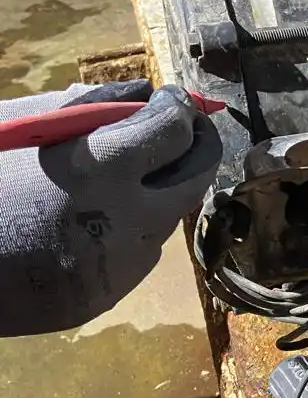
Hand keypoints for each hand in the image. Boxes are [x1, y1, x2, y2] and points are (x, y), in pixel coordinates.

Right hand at [0, 81, 221, 334]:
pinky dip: (130, 232)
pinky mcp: (103, 299)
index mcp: (96, 168)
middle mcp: (121, 221)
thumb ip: (88, 107)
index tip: (172, 101)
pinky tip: (96, 219)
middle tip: (182, 132)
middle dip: (194, 149)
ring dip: (159, 193)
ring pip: (167, 221)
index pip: (175, 131)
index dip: (180, 109)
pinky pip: (137, 257)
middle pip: (195, 179)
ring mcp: (116, 268)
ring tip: (126, 177)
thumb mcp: (20, 124)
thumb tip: (141, 98)